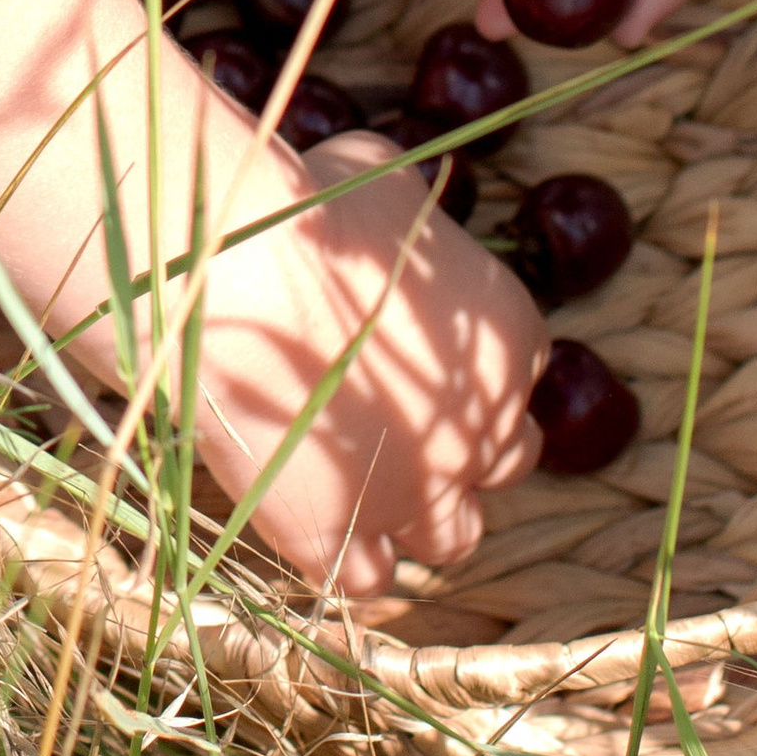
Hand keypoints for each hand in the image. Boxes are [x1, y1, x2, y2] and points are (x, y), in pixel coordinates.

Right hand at [195, 117, 548, 592]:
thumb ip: (408, 207)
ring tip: (370, 480)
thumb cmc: (310, 213)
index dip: (476, 367)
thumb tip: (394, 204)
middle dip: (466, 443)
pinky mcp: (344, 542)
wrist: (233, 284)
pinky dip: (353, 557)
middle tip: (405, 417)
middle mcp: (485, 431)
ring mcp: (417, 497)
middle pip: (508, 460)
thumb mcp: (379, 177)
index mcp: (511, 340)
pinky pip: (369, 578)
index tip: (424, 351)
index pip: (523, 370)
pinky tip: (319, 519)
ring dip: (425, 512)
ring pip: (456, 536)